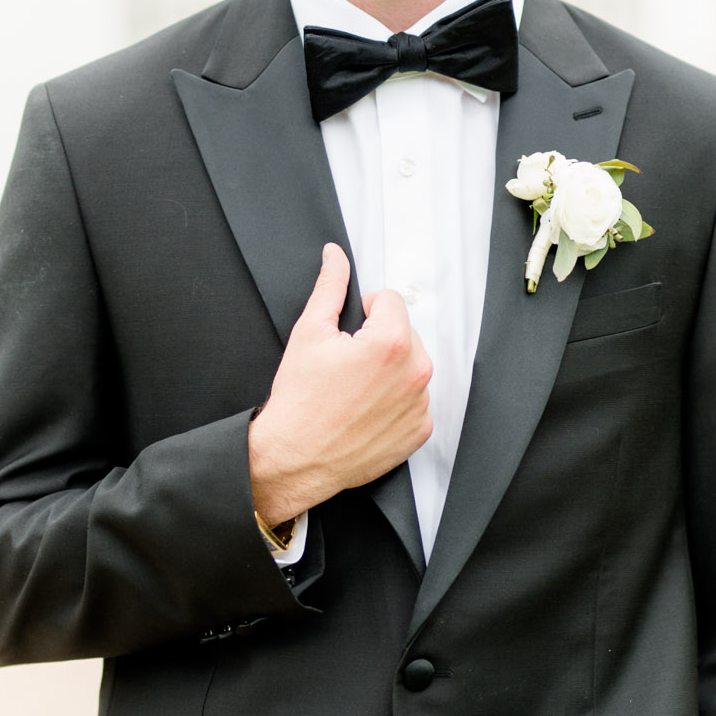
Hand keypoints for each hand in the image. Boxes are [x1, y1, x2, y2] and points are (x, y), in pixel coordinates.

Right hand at [249, 244, 432, 524]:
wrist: (295, 458)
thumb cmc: (299, 401)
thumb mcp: (309, 332)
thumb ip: (330, 287)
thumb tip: (336, 257)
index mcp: (392, 342)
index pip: (390, 300)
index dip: (362, 312)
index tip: (346, 335)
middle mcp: (415, 373)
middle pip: (405, 332)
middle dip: (378, 341)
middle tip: (346, 365)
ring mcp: (420, 405)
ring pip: (411, 367)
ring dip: (389, 371)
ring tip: (354, 390)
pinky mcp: (419, 430)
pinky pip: (415, 402)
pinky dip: (395, 402)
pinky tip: (366, 410)